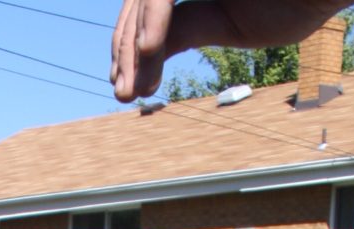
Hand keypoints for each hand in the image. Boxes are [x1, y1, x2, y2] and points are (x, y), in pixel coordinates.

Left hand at [110, 1, 345, 102]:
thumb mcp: (231, 22)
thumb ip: (185, 30)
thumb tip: (143, 60)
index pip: (149, 5)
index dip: (131, 46)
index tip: (127, 89)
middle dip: (126, 48)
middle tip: (122, 95)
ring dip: (134, 43)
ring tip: (132, 88)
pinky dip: (152, 20)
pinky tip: (151, 52)